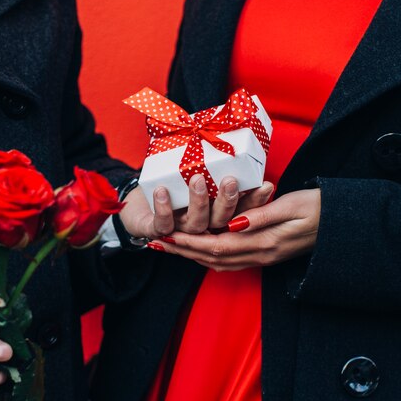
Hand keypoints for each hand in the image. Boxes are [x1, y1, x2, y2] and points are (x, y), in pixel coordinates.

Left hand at [119, 175, 274, 238]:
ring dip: (197, 203)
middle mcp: (203, 231)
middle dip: (227, 201)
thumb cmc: (172, 192)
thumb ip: (225, 179)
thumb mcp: (205, 183)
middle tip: (231, 180)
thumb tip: (250, 166)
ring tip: (198, 179)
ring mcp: (181, 234)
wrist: (134, 210)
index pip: (242, 215)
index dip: (255, 203)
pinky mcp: (157, 231)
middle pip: (221, 224)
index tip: (267, 185)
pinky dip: (163, 209)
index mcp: (218, 222)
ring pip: (196, 226)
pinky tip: (162, 192)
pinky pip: (163, 225)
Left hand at [149, 189, 320, 271]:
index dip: (189, 242)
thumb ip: (261, 216)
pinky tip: (200, 251)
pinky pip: (231, 262)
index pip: (216, 245)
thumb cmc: (321, 208)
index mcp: (264, 242)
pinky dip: (210, 257)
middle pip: (212, 258)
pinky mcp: (267, 256)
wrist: (344, 225)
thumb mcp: (292, 206)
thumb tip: (232, 224)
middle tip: (157, 244)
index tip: (166, 235)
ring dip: (193, 256)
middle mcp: (260, 255)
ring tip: (171, 247)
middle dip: (183, 251)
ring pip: (219, 263)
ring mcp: (264, 258)